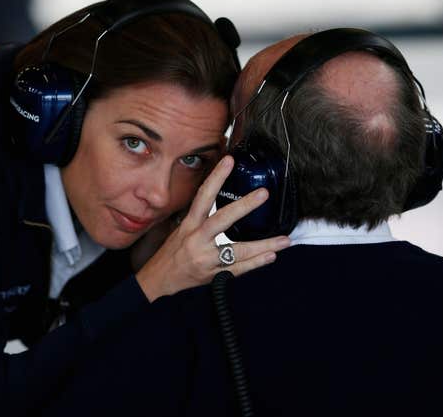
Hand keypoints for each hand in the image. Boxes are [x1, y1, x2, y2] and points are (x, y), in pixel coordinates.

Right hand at [135, 155, 290, 301]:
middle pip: (222, 219)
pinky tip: (271, 256)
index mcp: (189, 225)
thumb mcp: (180, 231)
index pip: (203, 196)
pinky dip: (255, 263)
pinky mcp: (212, 275)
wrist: (158, 281)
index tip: (229, 161)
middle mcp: (197, 239)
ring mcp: (205, 259)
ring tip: (284, 240)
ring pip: (238, 250)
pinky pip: (238, 269)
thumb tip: (216, 201)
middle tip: (264, 193)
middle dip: (244, 206)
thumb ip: (199, 219)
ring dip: (263, 245)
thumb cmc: (170, 254)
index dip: (216, 177)